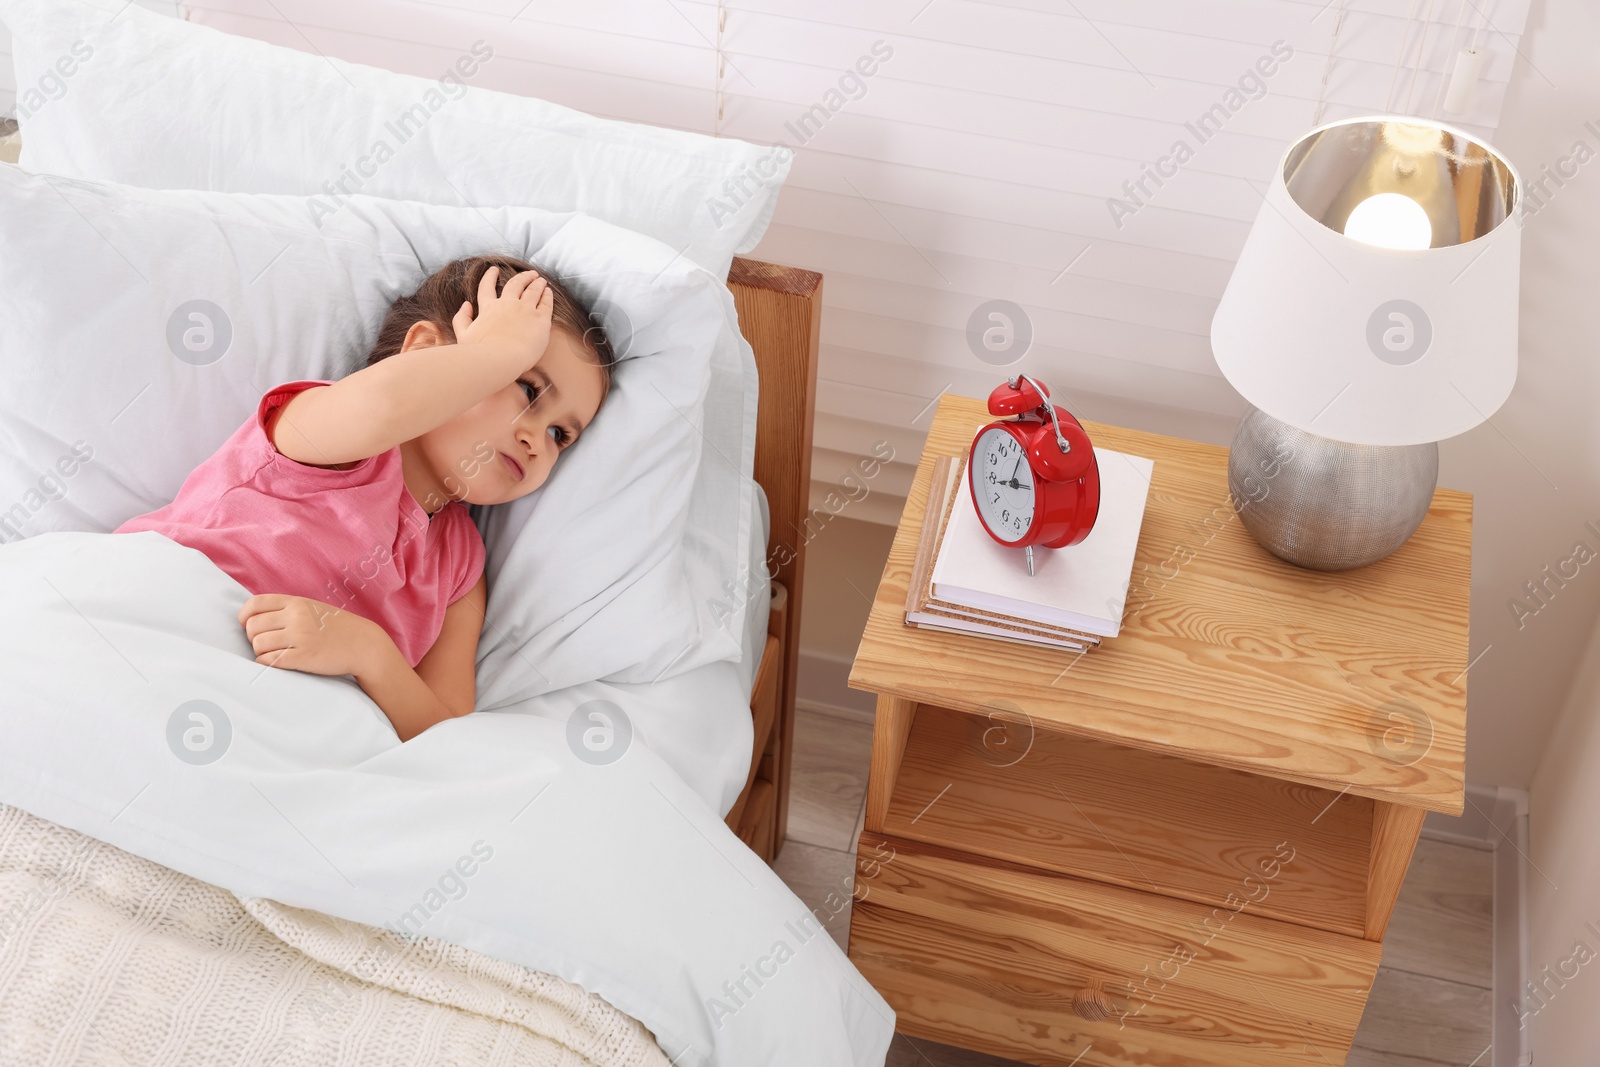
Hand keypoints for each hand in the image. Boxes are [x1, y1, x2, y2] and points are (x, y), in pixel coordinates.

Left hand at [239, 594, 385, 676]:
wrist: (364, 645)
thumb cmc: (338, 628)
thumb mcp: (313, 609)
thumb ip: (288, 609)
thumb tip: (257, 617)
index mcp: (297, 603)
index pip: (256, 603)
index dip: (245, 616)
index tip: (247, 625)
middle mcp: (296, 617)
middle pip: (253, 626)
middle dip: (253, 638)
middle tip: (265, 644)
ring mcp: (300, 637)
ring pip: (259, 644)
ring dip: (260, 652)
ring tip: (273, 654)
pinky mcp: (303, 657)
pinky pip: (270, 661)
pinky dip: (267, 664)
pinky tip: (276, 663)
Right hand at [453, 265, 552, 370]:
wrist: (500, 360)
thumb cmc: (480, 353)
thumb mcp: (463, 335)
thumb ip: (461, 318)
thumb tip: (466, 304)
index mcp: (488, 308)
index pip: (487, 288)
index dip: (490, 277)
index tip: (494, 270)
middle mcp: (507, 305)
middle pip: (515, 284)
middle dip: (523, 277)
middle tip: (530, 273)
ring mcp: (525, 310)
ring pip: (533, 290)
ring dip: (537, 283)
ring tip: (541, 280)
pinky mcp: (540, 320)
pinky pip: (546, 303)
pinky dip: (547, 295)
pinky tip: (548, 292)